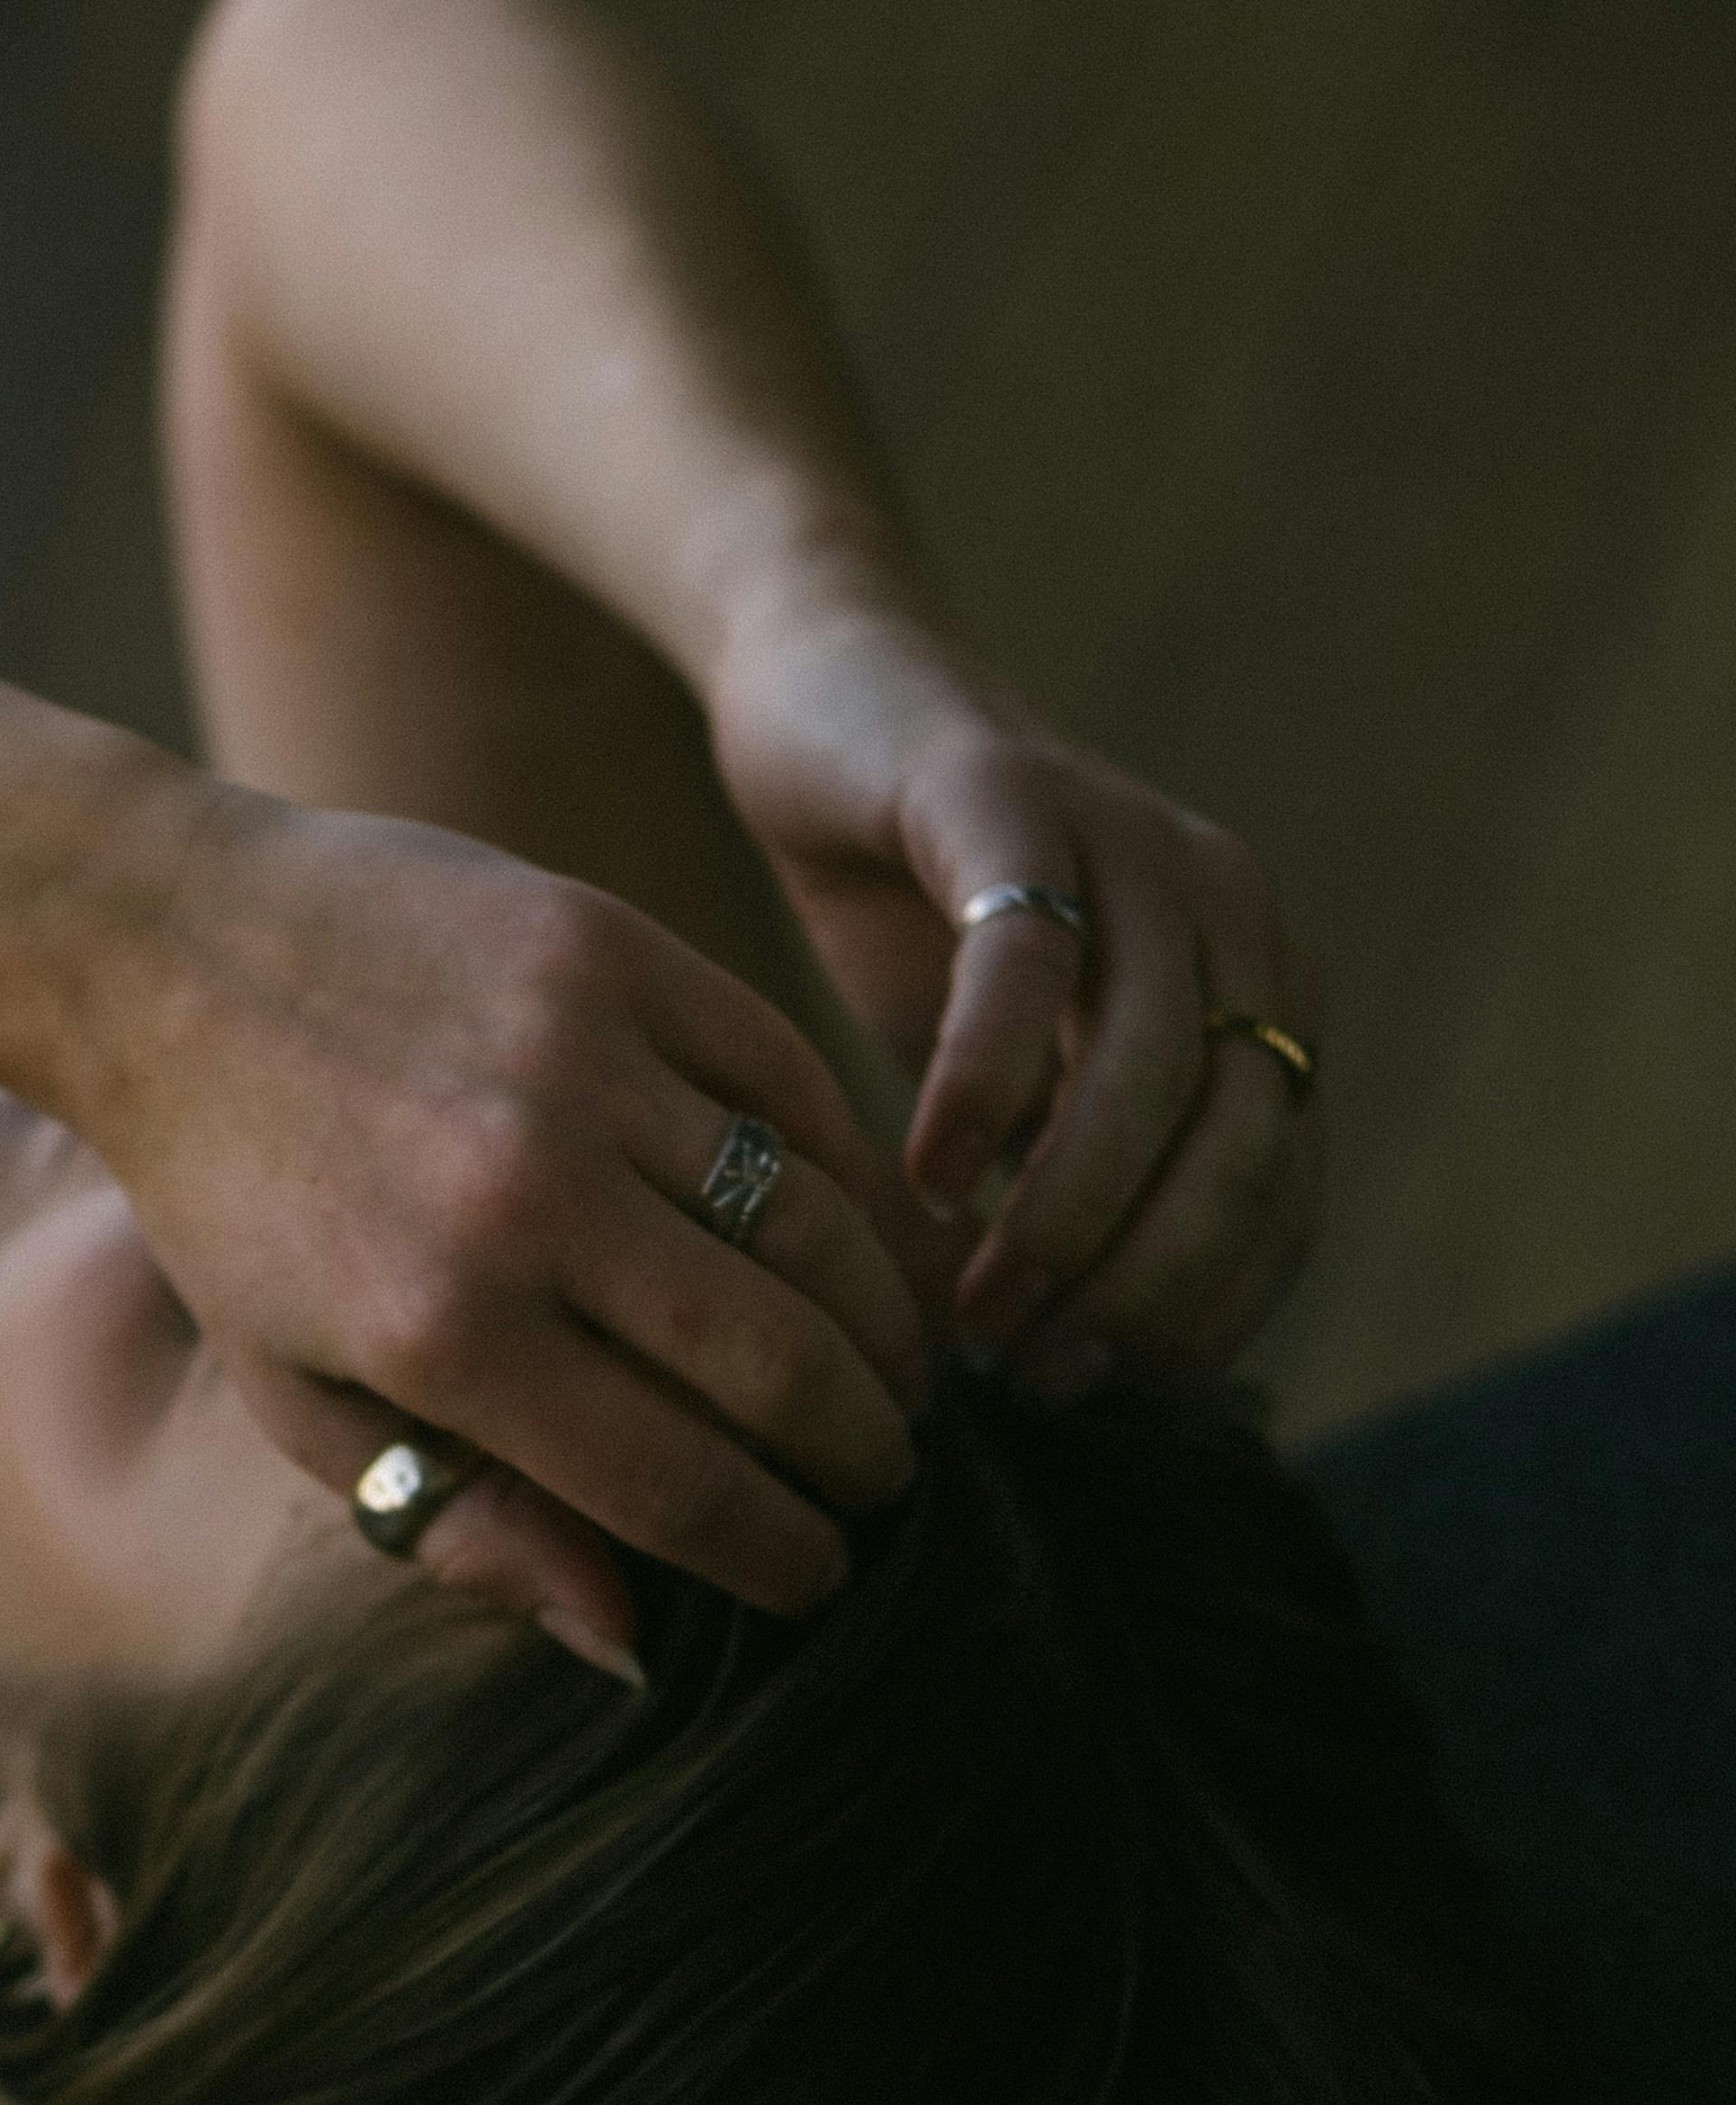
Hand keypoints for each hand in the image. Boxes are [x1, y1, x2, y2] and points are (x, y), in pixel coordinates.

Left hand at [68, 783, 940, 1655]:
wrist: (165, 947)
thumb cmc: (234, 1201)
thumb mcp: (300, 1394)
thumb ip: (463, 1520)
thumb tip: (624, 1640)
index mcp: (439, 1332)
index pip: (674, 1484)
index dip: (776, 1553)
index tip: (817, 1577)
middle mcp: (521, 1197)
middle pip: (777, 1364)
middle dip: (861, 1452)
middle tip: (883, 1480)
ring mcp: (579, 1061)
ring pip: (815, 1224)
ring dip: (888, 1323)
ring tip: (900, 1378)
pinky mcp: (616, 950)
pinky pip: (793, 1081)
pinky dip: (859, 1176)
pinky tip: (874, 1243)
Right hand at [707, 590, 1317, 1385]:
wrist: (827, 709)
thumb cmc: (918, 921)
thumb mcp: (1013, 1084)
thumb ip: (1059, 1189)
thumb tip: (1065, 1379)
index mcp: (1253, 993)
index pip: (1277, 1194)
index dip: (1196, 1312)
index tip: (1087, 1395)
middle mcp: (1228, 914)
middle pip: (1239, 1140)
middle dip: (1142, 1281)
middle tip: (1030, 1364)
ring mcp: (1131, 842)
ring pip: (1151, 1064)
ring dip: (1067, 1208)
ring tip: (974, 1299)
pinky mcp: (1011, 791)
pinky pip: (1027, 957)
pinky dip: (986, 1083)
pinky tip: (928, 1172)